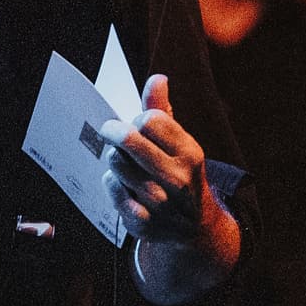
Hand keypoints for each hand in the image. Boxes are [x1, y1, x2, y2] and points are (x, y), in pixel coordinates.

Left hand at [99, 74, 211, 245]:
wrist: (194, 227)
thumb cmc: (180, 174)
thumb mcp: (179, 143)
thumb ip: (163, 111)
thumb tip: (157, 78)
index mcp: (189, 153)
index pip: (149, 120)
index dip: (138, 119)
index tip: (139, 125)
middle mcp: (177, 178)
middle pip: (128, 139)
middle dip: (114, 131)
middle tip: (110, 131)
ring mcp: (159, 201)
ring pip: (115, 162)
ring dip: (115, 158)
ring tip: (125, 163)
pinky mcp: (142, 220)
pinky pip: (111, 187)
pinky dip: (111, 182)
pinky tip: (123, 185)